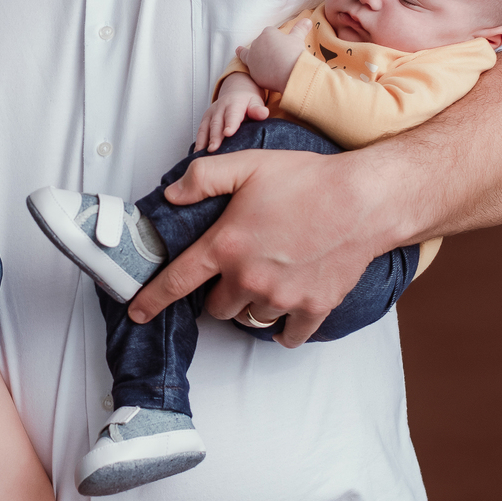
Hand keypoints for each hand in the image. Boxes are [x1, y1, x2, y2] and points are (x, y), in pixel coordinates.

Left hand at [128, 146, 381, 346]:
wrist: (364, 199)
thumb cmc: (307, 179)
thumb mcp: (248, 164)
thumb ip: (203, 178)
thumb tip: (171, 194)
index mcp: (226, 246)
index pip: (176, 282)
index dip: (152, 300)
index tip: (137, 313)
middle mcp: (249, 278)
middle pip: (216, 308)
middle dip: (220, 292)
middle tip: (238, 269)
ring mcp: (282, 297)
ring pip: (251, 318)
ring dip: (253, 305)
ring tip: (270, 277)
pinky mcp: (313, 308)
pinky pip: (287, 336)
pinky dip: (284, 328)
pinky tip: (288, 306)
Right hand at [195, 72, 269, 151]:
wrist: (235, 93)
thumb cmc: (247, 102)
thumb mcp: (255, 102)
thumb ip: (258, 109)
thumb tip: (263, 113)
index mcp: (234, 103)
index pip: (232, 114)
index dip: (230, 124)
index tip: (228, 133)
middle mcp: (219, 108)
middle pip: (216, 123)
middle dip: (214, 137)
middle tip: (214, 149)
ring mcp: (210, 115)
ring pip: (205, 128)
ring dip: (203, 142)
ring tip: (203, 154)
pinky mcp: (204, 121)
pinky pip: (200, 133)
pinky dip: (198, 143)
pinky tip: (198, 154)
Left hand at [237, 20, 311, 94]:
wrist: (291, 73)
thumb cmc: (294, 53)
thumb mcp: (298, 39)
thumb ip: (300, 29)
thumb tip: (307, 20)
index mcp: (267, 33)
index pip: (269, 32)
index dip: (274, 38)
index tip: (279, 43)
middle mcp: (256, 44)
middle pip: (258, 43)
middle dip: (262, 46)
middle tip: (270, 52)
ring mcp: (253, 59)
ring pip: (247, 55)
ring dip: (248, 55)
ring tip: (239, 51)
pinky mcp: (253, 74)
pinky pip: (253, 71)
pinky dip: (255, 71)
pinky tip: (259, 73)